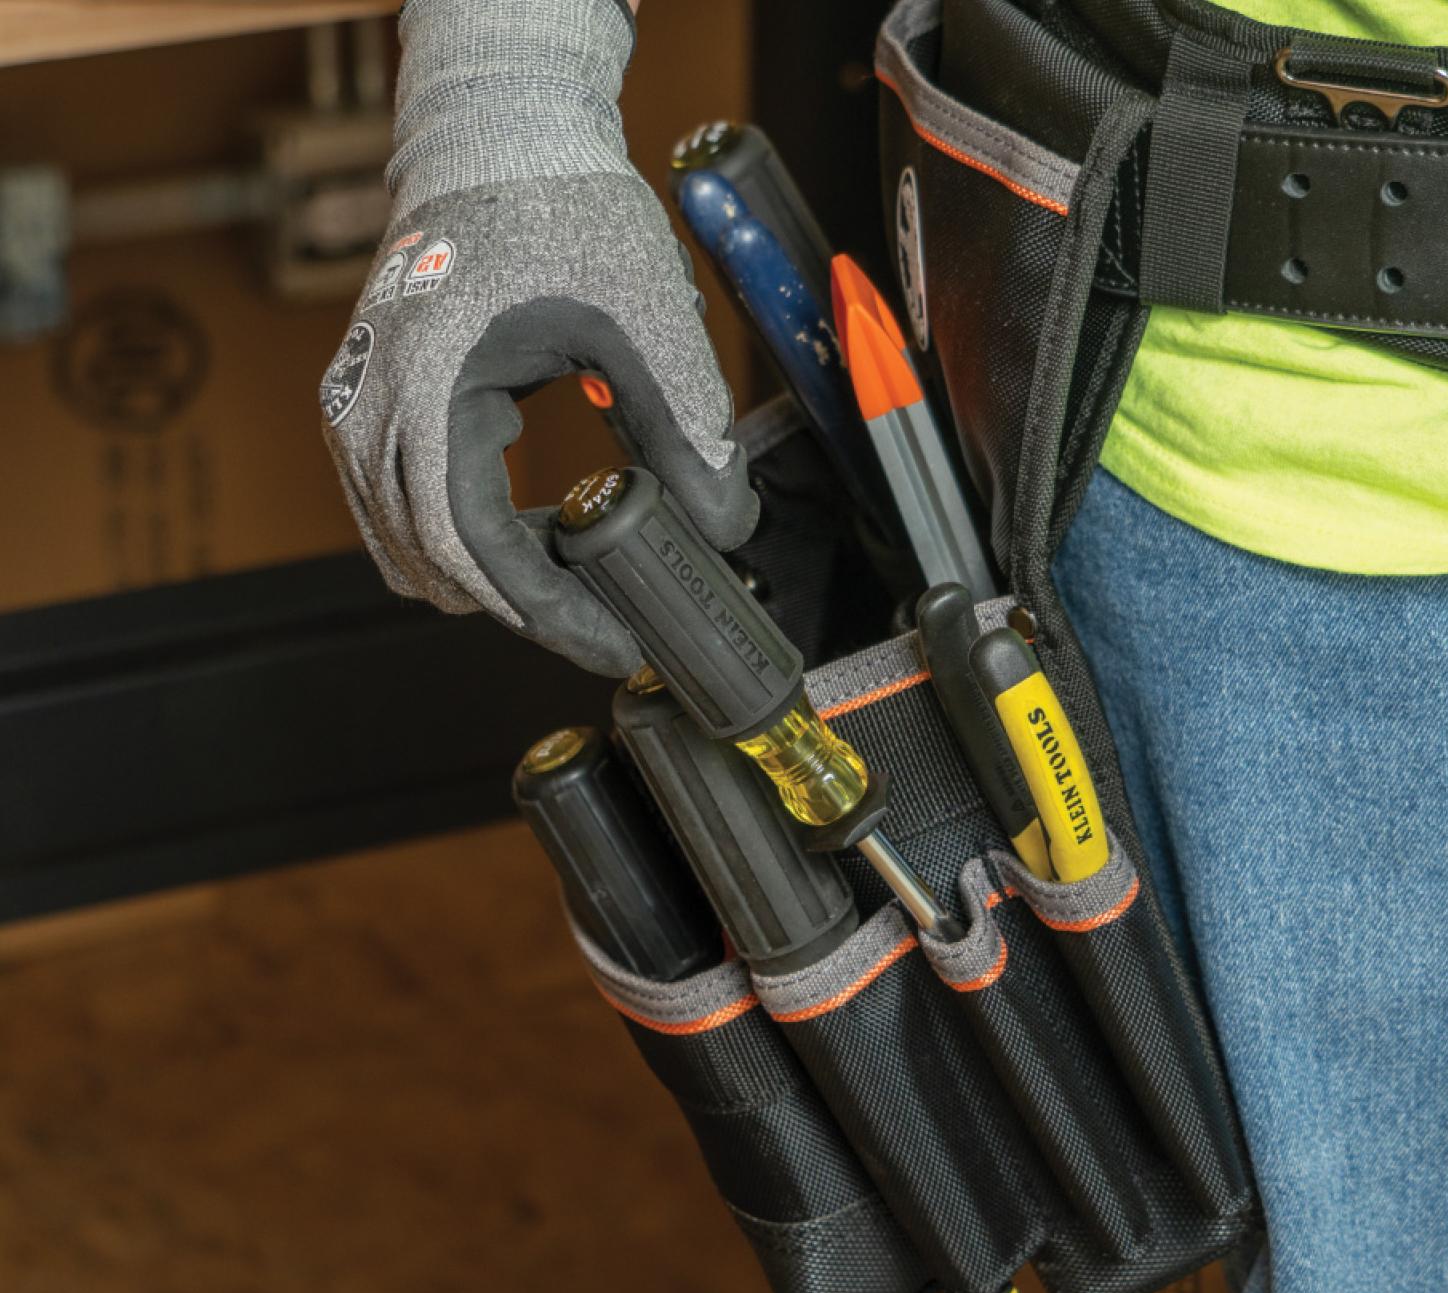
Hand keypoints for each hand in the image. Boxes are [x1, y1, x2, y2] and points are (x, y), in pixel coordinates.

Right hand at [320, 0, 755, 674]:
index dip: (548, 612)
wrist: (500, 132)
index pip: (472, 546)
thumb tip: (724, 525)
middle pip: (433, 563)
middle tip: (609, 622)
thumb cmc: (559, 203)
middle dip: (525, 606)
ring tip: (579, 582)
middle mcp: (370, 403)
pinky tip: (532, 535)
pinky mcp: (370, 399)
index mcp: (428, 384)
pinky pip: (398, 509)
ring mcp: (358, 401)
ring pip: (406, 547)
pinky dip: (461, 541)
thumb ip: (688, 423)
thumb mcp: (647, 314)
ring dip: (489, 579)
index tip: (613, 641)